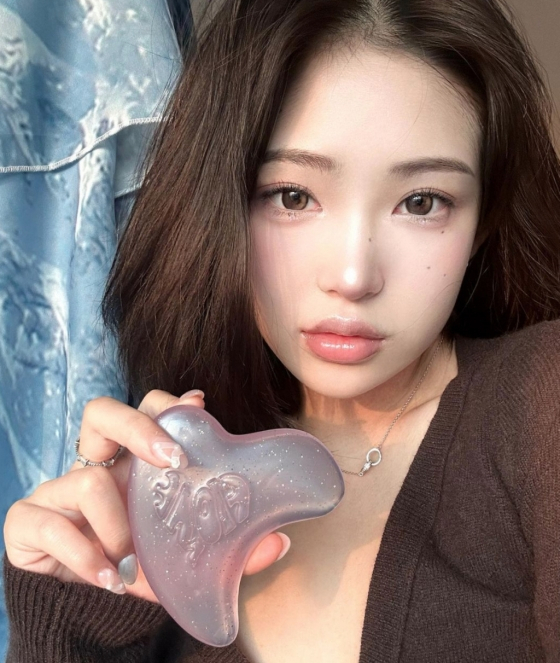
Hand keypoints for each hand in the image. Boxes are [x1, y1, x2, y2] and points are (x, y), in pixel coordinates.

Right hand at [4, 389, 290, 601]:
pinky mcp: (30, 523)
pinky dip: (82, 555)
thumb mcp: (184, 555)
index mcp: (133, 464)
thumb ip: (230, 548)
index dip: (166, 403)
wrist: (88, 612)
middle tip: (169, 460)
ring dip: (116, 523)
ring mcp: (60, 492)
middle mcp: (97, 467)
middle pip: (100, 412)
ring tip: (130, 559)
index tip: (198, 405)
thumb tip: (280, 541)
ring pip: (84, 477)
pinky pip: (49, 524)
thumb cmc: (138, 569)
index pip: (145, 411)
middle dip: (136, 426)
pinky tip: (108, 579)